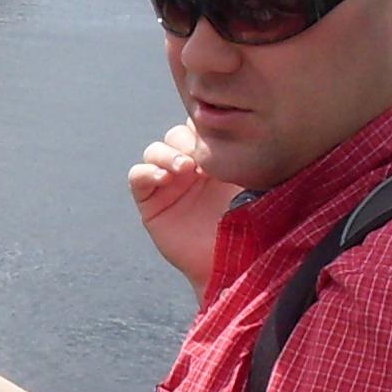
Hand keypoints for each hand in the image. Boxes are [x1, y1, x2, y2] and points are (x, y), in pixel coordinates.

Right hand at [126, 124, 237, 296]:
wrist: (233, 265)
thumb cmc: (250, 227)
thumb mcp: (253, 185)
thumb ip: (245, 159)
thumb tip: (246, 127)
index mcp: (215, 160)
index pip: (199, 127)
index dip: (203, 126)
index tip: (217, 138)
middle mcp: (189, 168)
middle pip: (175, 135)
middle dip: (185, 140)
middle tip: (199, 157)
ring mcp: (168, 183)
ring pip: (155, 150)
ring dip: (167, 154)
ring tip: (184, 168)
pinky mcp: (150, 201)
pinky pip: (138, 176)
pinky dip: (147, 172)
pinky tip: (164, 179)